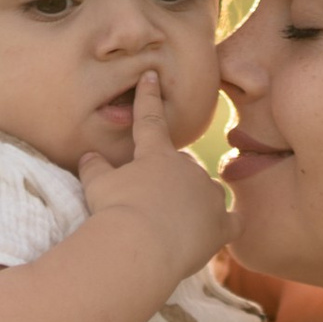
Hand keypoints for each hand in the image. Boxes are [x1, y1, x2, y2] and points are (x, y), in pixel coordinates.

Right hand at [77, 64, 229, 286]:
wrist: (140, 246)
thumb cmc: (114, 212)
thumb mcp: (96, 185)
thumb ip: (95, 167)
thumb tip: (89, 156)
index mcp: (157, 154)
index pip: (150, 119)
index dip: (148, 97)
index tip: (151, 76)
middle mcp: (189, 168)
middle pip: (184, 166)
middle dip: (172, 179)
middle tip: (151, 203)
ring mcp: (209, 196)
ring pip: (209, 191)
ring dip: (197, 201)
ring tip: (177, 224)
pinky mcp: (221, 225)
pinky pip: (232, 221)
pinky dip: (227, 224)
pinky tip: (219, 231)